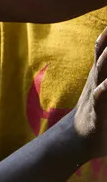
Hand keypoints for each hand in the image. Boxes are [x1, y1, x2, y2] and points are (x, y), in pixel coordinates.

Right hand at [70, 25, 106, 159]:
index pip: (105, 45)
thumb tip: (104, 43)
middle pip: (106, 53)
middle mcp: (98, 79)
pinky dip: (106, 90)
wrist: (77, 138)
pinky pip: (103, 100)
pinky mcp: (99, 114)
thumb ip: (103, 64)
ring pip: (103, 73)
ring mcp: (96, 94)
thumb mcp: (103, 84)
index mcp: (102, 72)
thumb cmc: (99, 110)